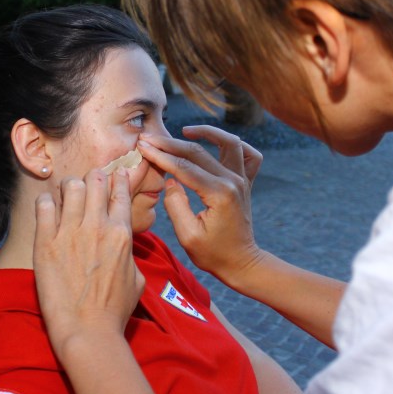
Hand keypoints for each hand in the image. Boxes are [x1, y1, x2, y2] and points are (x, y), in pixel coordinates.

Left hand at [33, 169, 145, 362]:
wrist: (88, 331)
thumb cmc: (114, 311)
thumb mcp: (136, 279)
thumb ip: (130, 255)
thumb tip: (124, 247)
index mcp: (121, 233)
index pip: (120, 192)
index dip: (118, 179)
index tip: (115, 173)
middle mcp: (97, 227)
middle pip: (95, 181)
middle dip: (93, 178)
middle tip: (88, 184)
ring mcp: (70, 233)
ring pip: (71, 187)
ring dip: (70, 188)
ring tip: (67, 196)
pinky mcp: (46, 243)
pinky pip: (45, 206)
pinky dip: (47, 202)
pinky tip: (49, 209)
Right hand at [137, 125, 264, 285]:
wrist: (241, 262)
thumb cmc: (213, 254)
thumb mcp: (187, 235)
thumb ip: (176, 205)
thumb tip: (170, 180)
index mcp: (219, 194)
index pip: (184, 167)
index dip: (160, 156)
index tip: (142, 147)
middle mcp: (233, 182)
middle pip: (199, 152)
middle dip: (171, 144)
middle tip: (149, 138)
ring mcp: (243, 180)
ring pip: (229, 143)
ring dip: (208, 133)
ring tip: (185, 131)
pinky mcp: (246, 182)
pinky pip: (249, 155)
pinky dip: (234, 145)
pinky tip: (217, 143)